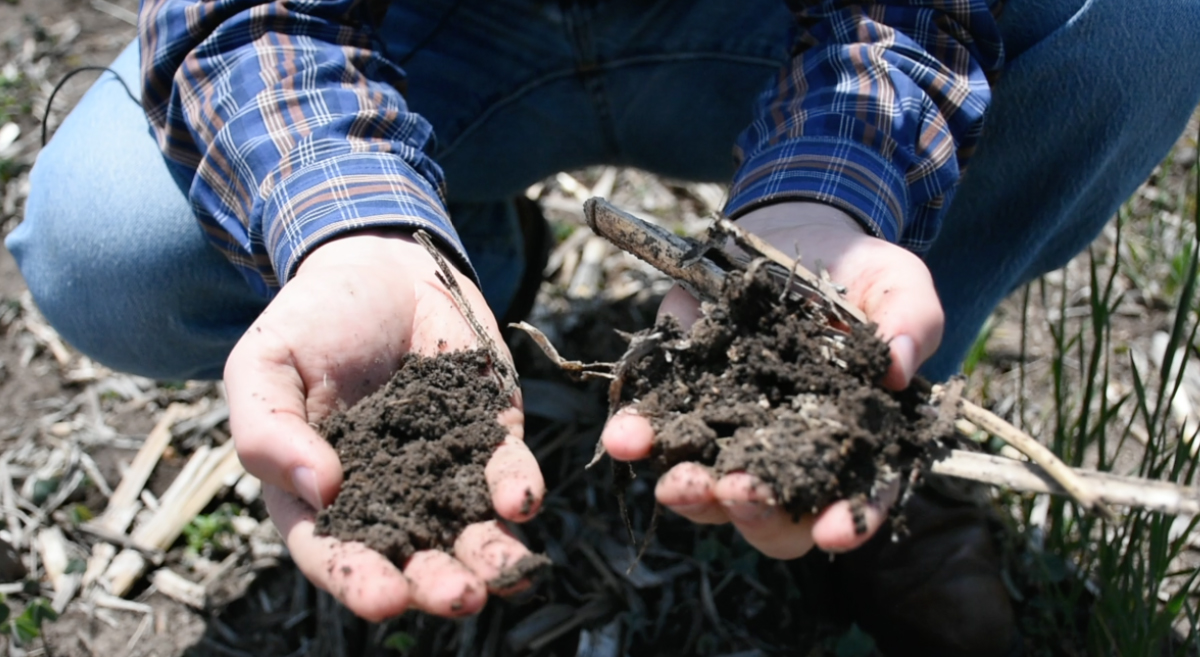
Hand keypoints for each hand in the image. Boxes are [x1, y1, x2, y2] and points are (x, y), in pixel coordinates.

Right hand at [224, 232, 545, 620]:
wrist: (374, 266)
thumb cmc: (308, 324)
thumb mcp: (264, 367)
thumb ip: (269, 430)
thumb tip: (318, 489)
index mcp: (320, 495)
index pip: (336, 552)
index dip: (358, 581)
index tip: (383, 600)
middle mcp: (388, 495)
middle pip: (414, 555)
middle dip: (437, 581)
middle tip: (458, 596)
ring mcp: (445, 467)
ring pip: (471, 528)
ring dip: (492, 555)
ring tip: (507, 575)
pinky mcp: (490, 432)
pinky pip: (507, 468)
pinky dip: (517, 487)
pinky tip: (521, 500)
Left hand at [601, 201, 942, 558]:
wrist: (794, 235)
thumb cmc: (860, 275)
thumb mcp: (898, 285)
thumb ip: (912, 321)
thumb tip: (900, 365)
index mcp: (849, 440)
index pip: (858, 499)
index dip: (850, 522)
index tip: (833, 532)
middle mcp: (787, 452)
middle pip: (772, 515)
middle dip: (754, 513)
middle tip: (739, 492)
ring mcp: (730, 430)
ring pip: (707, 489)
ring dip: (690, 492)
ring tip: (675, 481)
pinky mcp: (682, 394)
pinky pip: (655, 429)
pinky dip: (637, 437)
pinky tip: (625, 437)